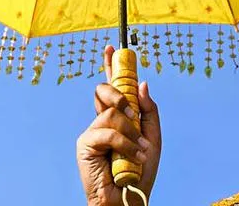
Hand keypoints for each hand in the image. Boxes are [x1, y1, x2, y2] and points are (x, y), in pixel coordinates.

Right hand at [77, 45, 161, 205]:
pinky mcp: (85, 143)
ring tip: (140, 152)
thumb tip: (142, 83)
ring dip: (131, 133)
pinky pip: (107, 131)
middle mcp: (102, 121)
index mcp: (117, 118)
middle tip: (132, 114)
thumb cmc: (141, 172)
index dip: (110, 66)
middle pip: (104, 90)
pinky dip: (125, 144)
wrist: (130, 197)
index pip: (112, 87)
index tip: (111, 48)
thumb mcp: (153, 138)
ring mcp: (92, 131)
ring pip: (111, 112)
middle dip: (119, 95)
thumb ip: (149, 111)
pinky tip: (132, 157)